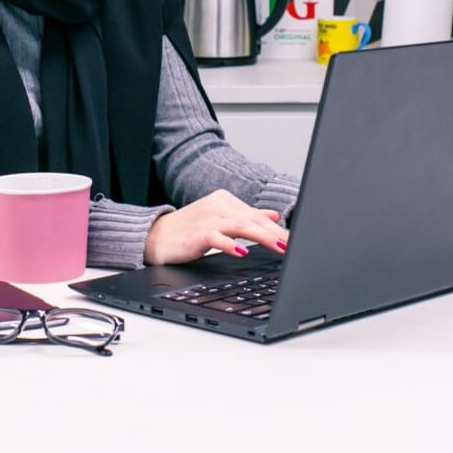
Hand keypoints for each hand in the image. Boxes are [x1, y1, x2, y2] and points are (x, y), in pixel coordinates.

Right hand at [144, 189, 288, 265]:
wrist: (157, 236)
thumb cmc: (190, 229)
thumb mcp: (221, 219)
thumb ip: (247, 216)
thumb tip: (274, 216)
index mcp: (226, 201)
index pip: (257, 215)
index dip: (278, 228)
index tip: (295, 239)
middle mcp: (218, 206)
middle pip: (253, 219)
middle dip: (275, 233)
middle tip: (293, 245)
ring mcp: (207, 218)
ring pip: (240, 226)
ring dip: (262, 237)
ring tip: (278, 247)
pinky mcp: (197, 233)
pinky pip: (217, 237)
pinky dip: (230, 244)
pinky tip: (242, 252)